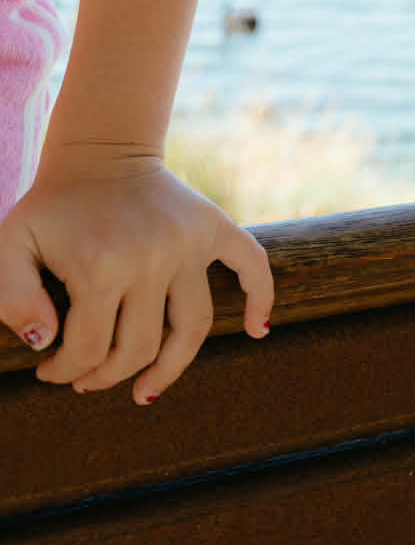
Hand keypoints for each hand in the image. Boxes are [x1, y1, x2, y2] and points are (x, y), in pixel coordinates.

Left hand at [0, 146, 272, 403]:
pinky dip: (260, 298)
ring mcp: (188, 244)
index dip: (64, 370)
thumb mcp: (9, 245)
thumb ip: (11, 297)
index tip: (49, 368)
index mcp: (101, 266)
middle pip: (139, 348)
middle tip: (85, 379)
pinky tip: (256, 331)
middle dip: (105, 376)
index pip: (89, 349)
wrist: (100, 153)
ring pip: (192, 328)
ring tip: (146, 391)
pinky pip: (250, 265)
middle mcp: (152, 258)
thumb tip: (43, 344)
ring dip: (170, 369)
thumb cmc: (52, 207)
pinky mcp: (214, 228)